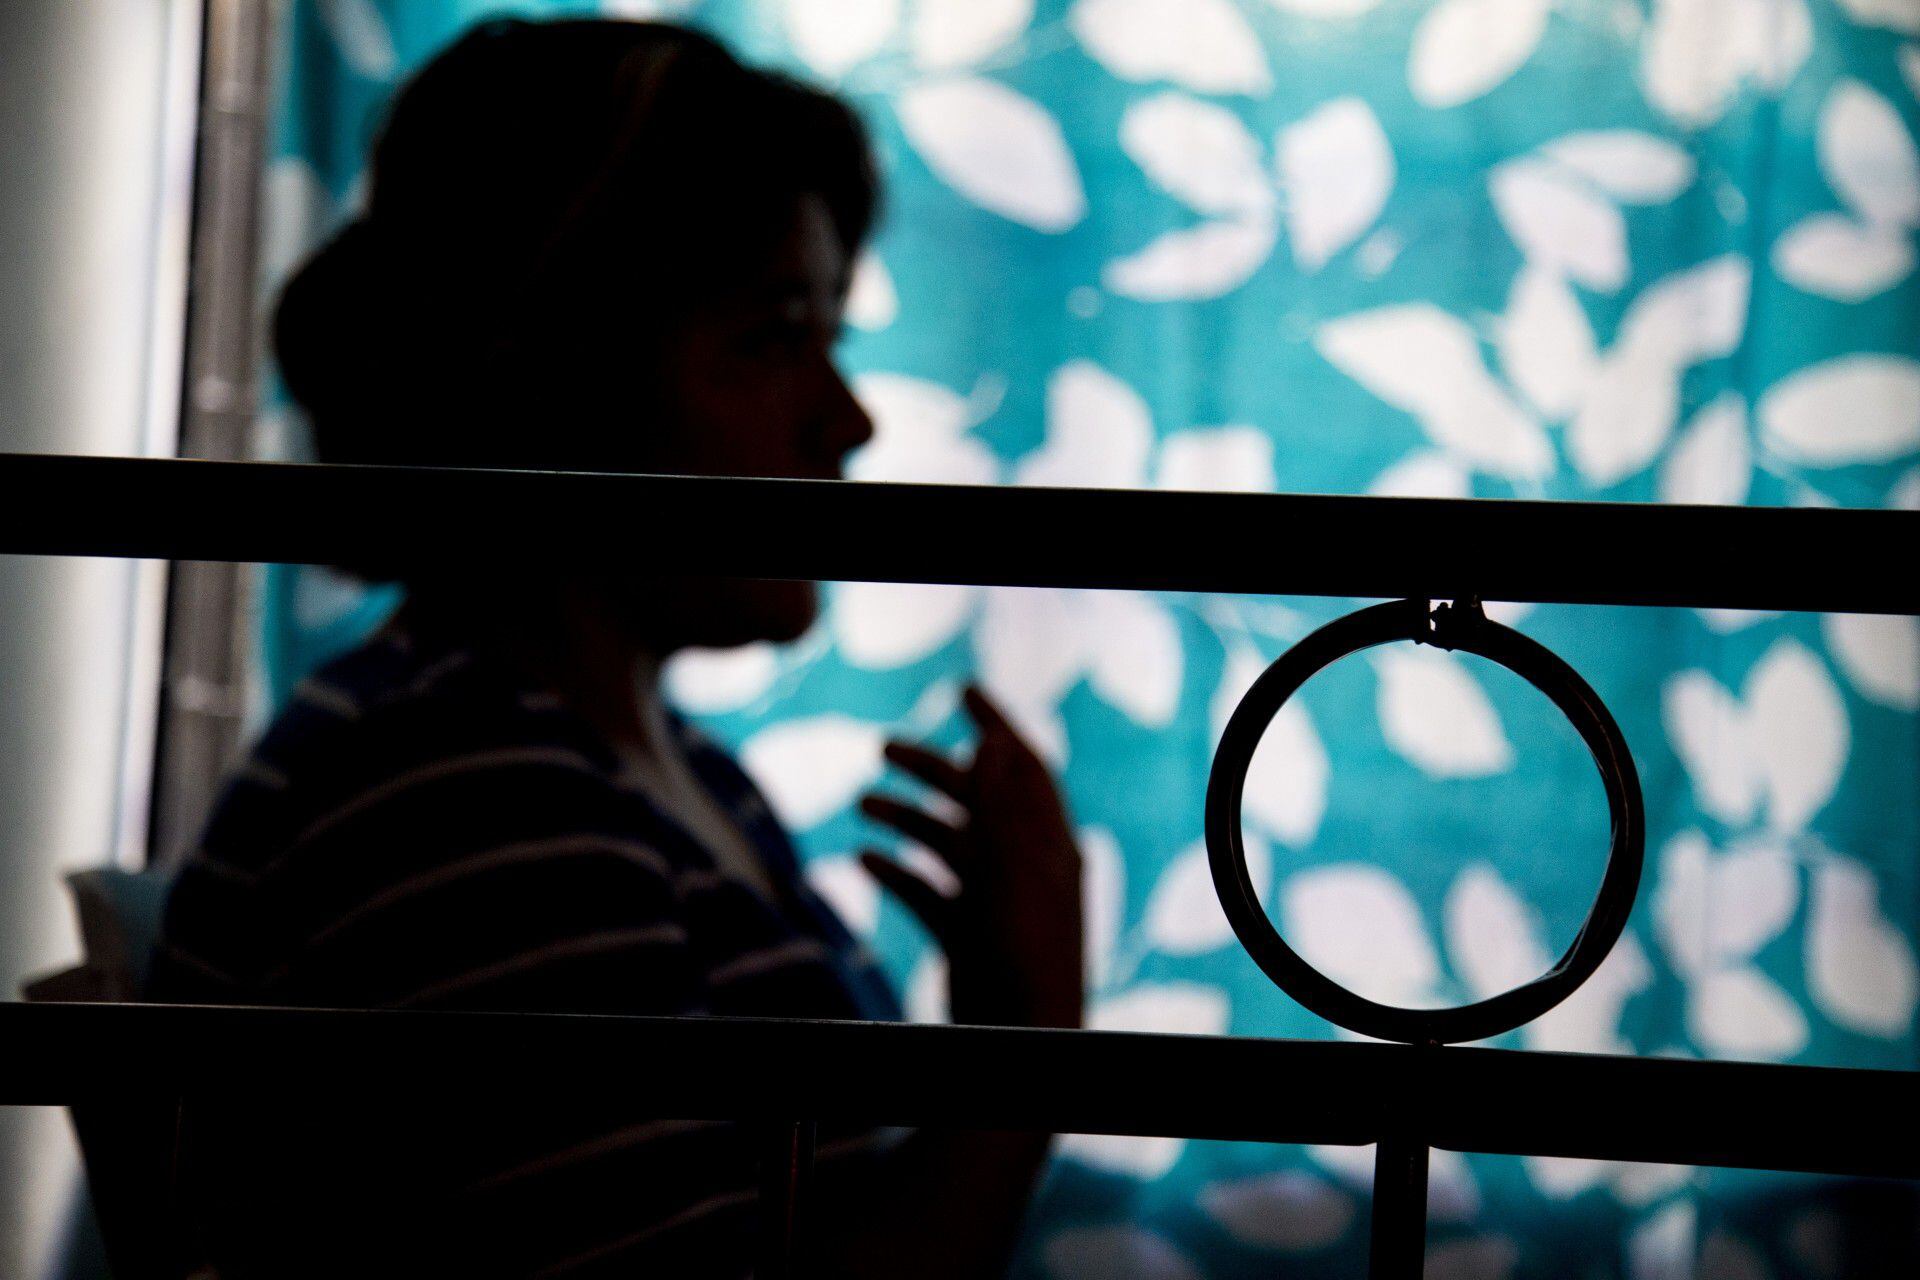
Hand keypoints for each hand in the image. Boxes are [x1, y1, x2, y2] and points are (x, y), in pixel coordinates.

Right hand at [859, 687, 1083, 1028]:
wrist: (1020, 1042)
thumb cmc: (1026, 957)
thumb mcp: (1013, 872)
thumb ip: (1000, 806)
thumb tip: (993, 741)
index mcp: (1047, 844)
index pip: (1025, 766)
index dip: (997, 724)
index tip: (962, 690)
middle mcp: (1022, 867)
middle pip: (976, 798)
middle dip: (931, 769)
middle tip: (884, 747)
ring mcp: (993, 903)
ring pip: (945, 843)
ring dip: (905, 818)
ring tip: (863, 805)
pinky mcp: (966, 937)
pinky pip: (926, 891)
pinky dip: (897, 871)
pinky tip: (864, 861)